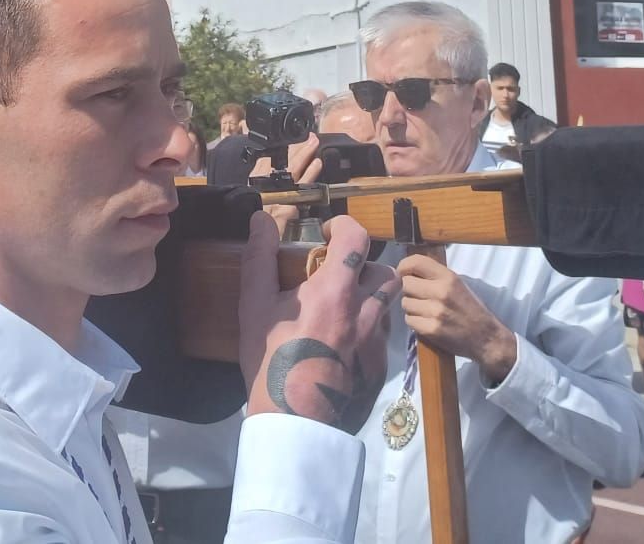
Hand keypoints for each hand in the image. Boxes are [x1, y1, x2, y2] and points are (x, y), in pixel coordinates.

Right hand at [239, 212, 398, 431]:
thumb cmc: (270, 360)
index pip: (357, 238)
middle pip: (385, 271)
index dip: (344, 226)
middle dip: (365, 266)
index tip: (328, 234)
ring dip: (370, 299)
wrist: (294, 424)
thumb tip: (262, 218)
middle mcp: (366, 311)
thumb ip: (259, 257)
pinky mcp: (381, 369)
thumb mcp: (255, 306)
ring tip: (342, 312)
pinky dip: (368, 332)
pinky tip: (343, 346)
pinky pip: (383, 338)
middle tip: (340, 276)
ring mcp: (377, 343)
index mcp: (336, 290)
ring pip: (388, 306)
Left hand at [397, 252, 518, 383]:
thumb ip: (435, 276)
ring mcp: (435, 312)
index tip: (402, 272)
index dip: (404, 266)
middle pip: (406, 284)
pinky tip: (426, 322)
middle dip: (409, 290)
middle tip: (418, 296)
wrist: (485, 337)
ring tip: (425, 310)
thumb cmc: (471, 309)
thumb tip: (408, 270)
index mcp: (449, 278)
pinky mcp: (431, 330)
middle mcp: (441, 292)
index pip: (416, 262)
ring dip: (412, 307)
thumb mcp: (458, 284)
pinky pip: (409, 320)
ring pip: (405, 303)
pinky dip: (414, 322)